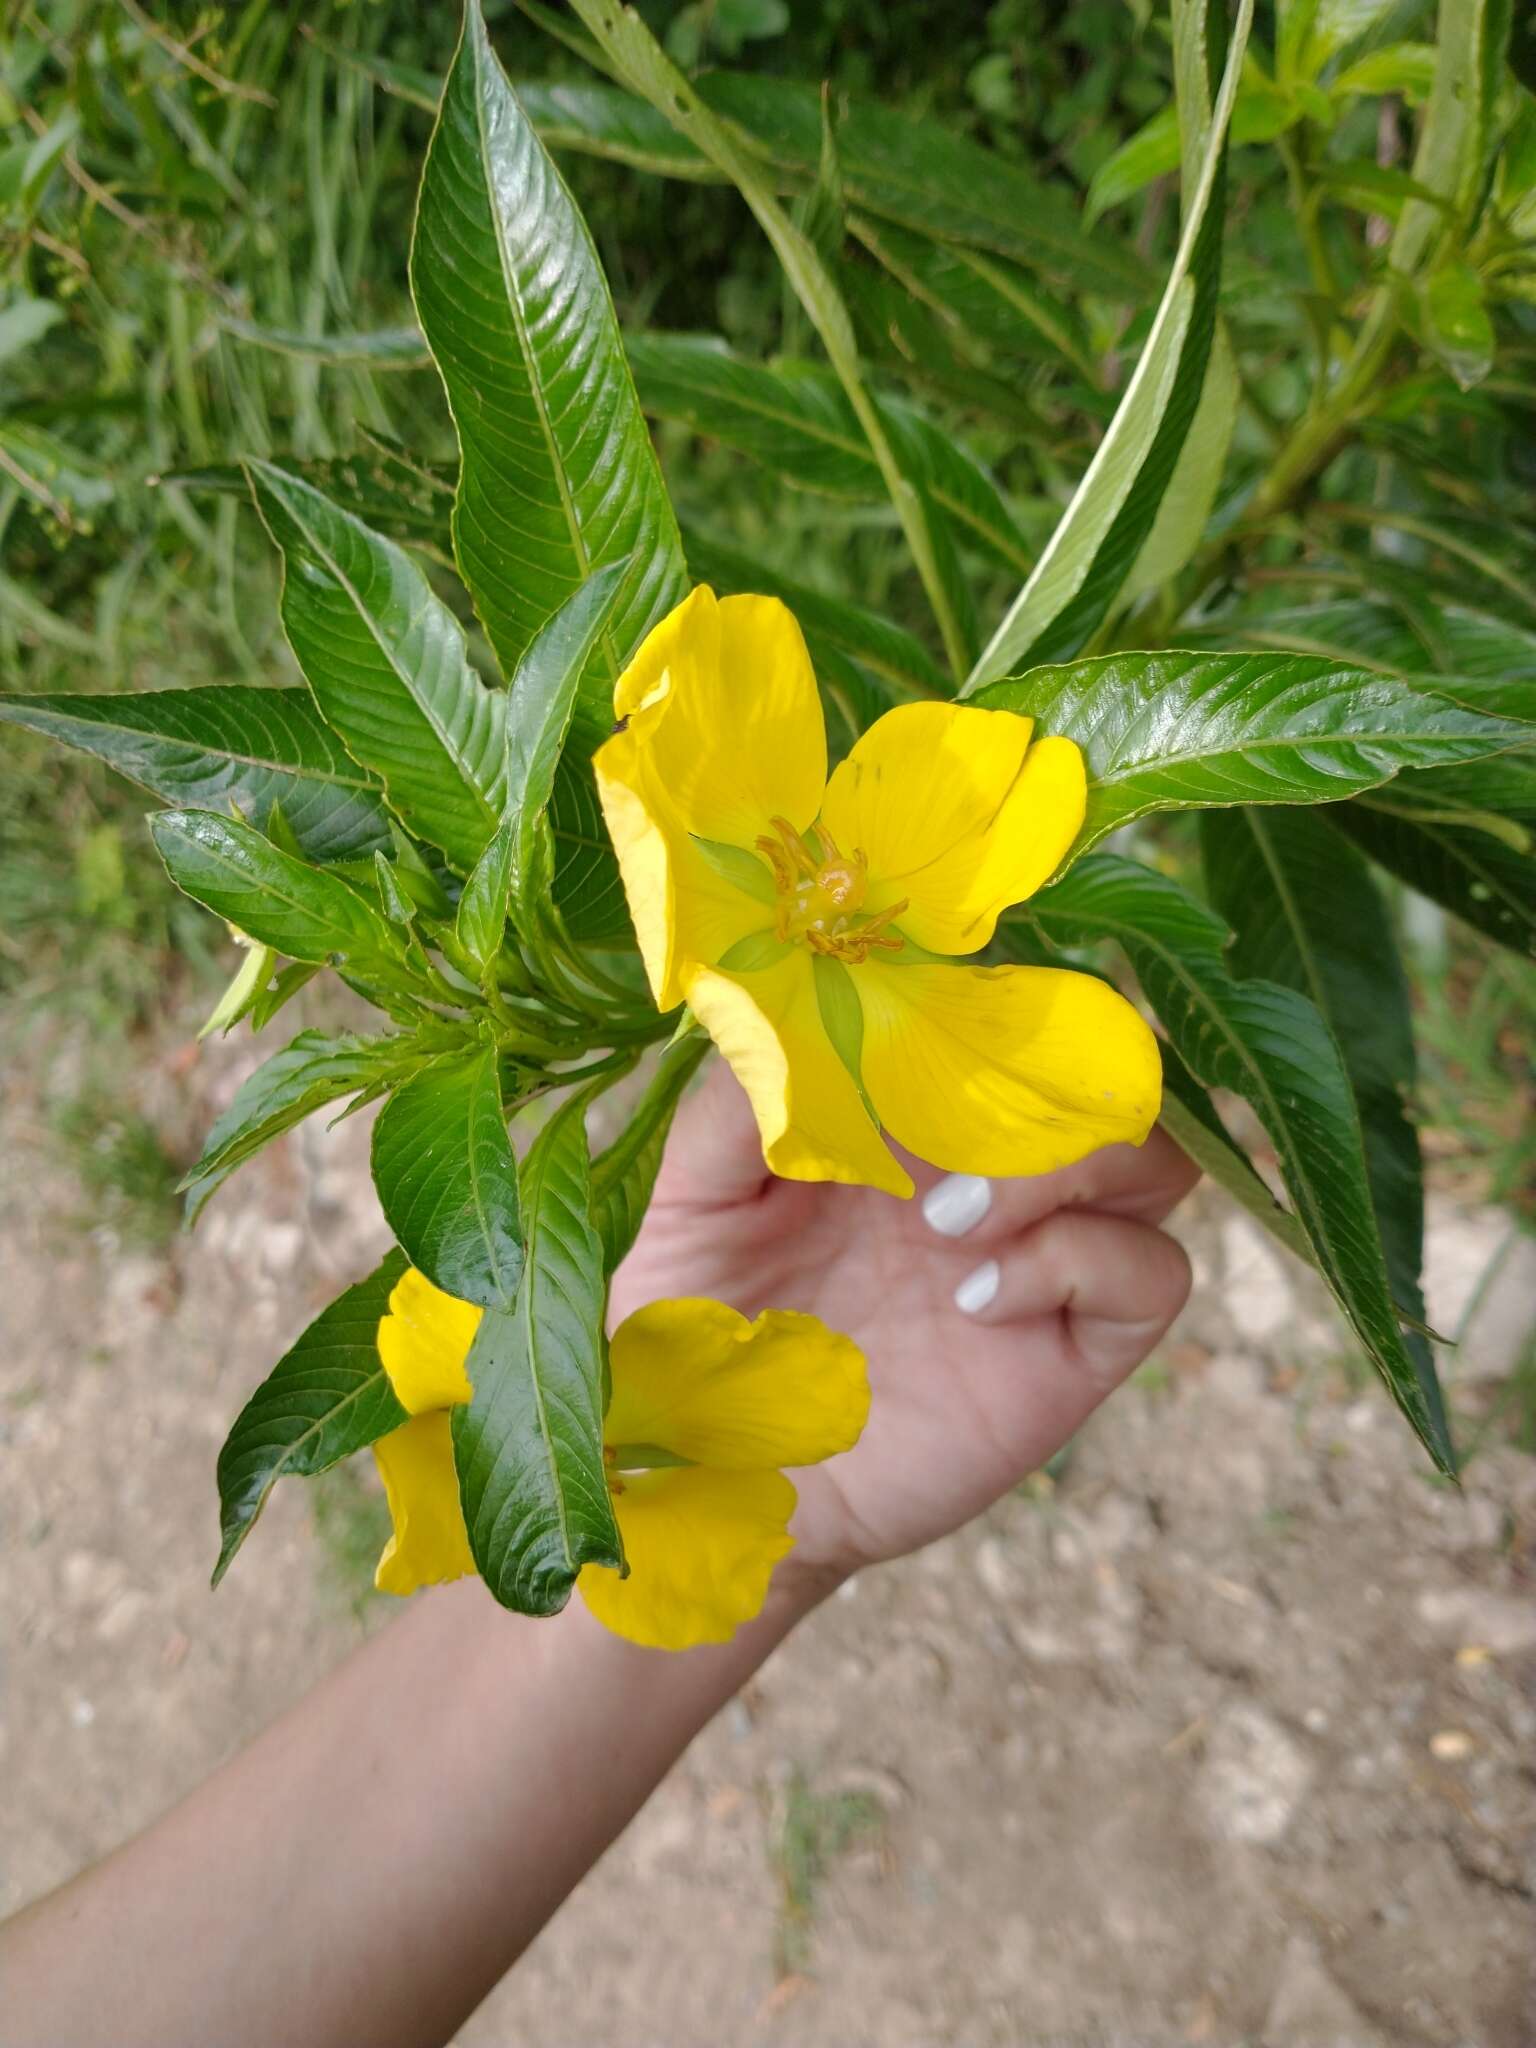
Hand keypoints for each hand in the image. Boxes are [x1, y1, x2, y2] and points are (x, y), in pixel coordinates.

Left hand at [611, 1059, 1197, 1585]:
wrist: (714, 1481)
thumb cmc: (695, 1329)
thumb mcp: (687, 1197)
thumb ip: (738, 1103)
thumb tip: (789, 1008)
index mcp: (908, 1116)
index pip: (1005, 1014)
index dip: (980, 1007)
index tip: (903, 1036)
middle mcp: (990, 1173)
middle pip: (1106, 1068)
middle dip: (1045, 1076)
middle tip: (937, 1135)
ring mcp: (1038, 1258)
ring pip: (1154, 1158)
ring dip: (1073, 1162)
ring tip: (948, 1221)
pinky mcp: (1068, 1351)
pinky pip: (1153, 1273)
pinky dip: (1079, 1261)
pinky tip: (974, 1299)